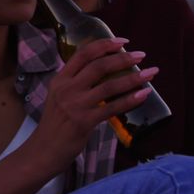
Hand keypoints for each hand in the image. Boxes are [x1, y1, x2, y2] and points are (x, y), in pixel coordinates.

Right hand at [32, 38, 157, 170]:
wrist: (43, 151)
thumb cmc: (54, 125)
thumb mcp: (59, 97)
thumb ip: (76, 83)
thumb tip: (102, 71)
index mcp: (60, 79)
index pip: (83, 54)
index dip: (105, 44)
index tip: (123, 41)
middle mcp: (67, 89)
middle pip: (99, 66)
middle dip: (123, 58)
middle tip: (141, 55)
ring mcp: (76, 105)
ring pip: (109, 86)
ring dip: (133, 78)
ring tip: (150, 73)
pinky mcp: (85, 122)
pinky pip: (113, 108)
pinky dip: (130, 100)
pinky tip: (143, 95)